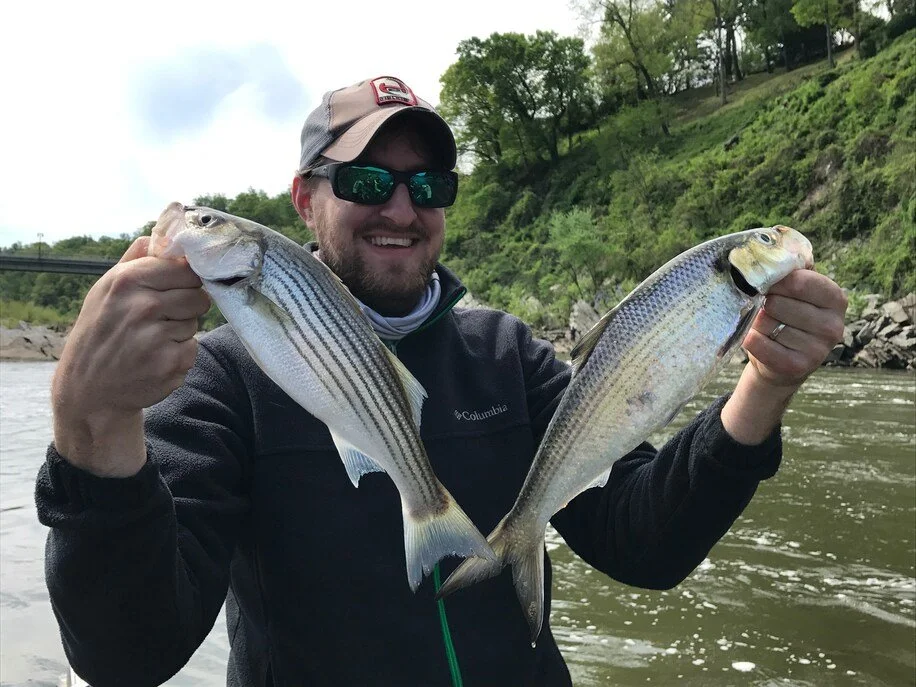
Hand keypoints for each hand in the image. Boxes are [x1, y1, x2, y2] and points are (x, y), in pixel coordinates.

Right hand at [51, 237, 210, 476]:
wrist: (88, 390)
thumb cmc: (100, 332)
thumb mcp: (107, 289)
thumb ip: (137, 260)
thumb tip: (164, 231)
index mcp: (127, 281)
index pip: (185, 268)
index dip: (184, 281)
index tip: (174, 289)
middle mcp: (142, 306)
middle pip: (199, 296)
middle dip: (186, 307)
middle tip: (160, 319)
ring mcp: (157, 337)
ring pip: (196, 323)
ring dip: (181, 332)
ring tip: (150, 340)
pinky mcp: (170, 364)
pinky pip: (194, 348)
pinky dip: (180, 355)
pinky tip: (155, 359)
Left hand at [745, 270, 847, 386]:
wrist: (778, 361)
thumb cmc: (785, 316)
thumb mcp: (793, 291)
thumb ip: (790, 271)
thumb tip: (771, 249)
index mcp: (835, 298)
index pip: (799, 281)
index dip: (774, 280)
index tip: (765, 283)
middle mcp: (833, 325)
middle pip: (778, 303)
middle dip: (763, 303)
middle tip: (764, 307)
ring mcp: (818, 349)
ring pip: (767, 323)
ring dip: (756, 322)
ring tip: (763, 326)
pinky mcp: (798, 367)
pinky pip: (759, 344)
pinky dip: (750, 339)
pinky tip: (756, 338)